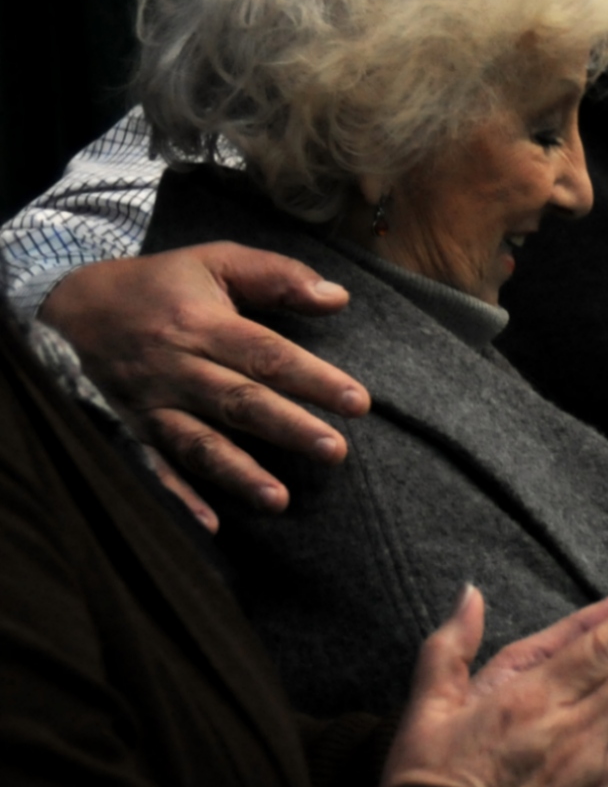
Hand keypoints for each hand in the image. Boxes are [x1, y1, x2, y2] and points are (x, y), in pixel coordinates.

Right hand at [40, 245, 366, 512]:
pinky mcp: (131, 431)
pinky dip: (177, 499)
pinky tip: (207, 526)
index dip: (313, 379)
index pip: (266, 355)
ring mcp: (151, 405)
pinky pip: (152, 469)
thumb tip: (338, 298)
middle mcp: (176, 368)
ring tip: (279, 499)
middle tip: (334, 451)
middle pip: (238, 402)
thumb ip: (278, 276)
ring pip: (198, 443)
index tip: (357, 402)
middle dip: (288, 428)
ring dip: (238, 473)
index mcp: (202, 324)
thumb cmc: (161, 284)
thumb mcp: (217, 261)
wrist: (72, 306)